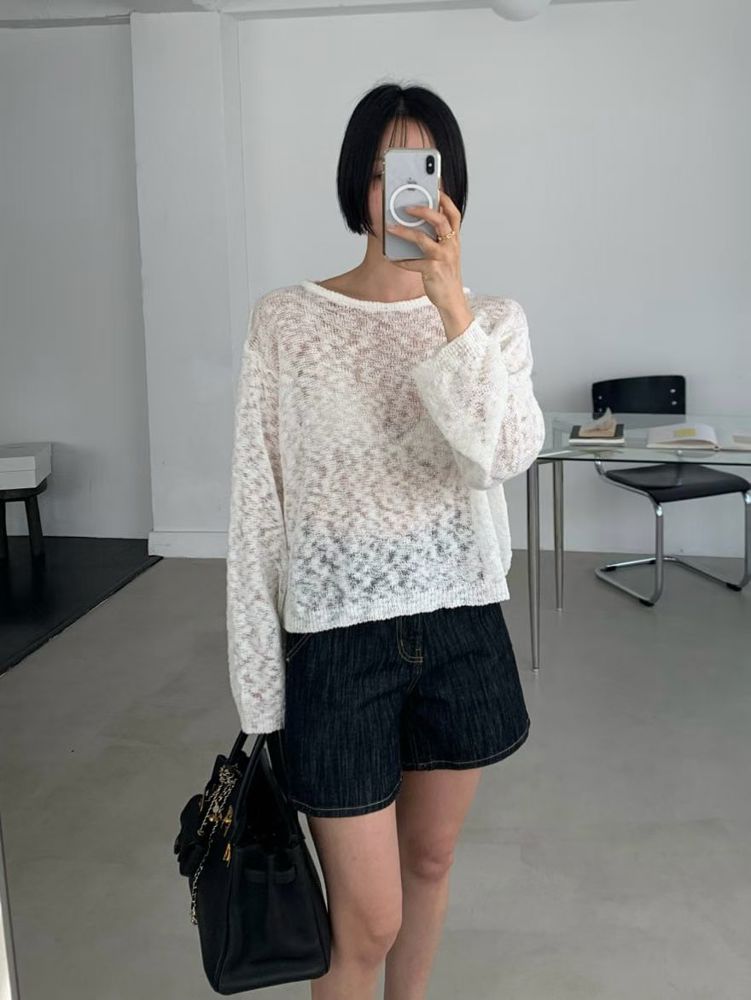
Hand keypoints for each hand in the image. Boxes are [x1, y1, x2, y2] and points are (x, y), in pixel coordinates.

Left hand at [385, 190, 466, 313]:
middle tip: (406, 207)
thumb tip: (418, 224)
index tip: (434, 187)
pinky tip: (392, 259)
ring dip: (404, 232)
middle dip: (423, 210)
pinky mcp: (433, 271)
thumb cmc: (446, 275)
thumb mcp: (446, 254)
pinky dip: (401, 261)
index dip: (445, 199)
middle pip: (440, 221)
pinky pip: (413, 262)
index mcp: (454, 240)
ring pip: (423, 239)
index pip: (454, 214)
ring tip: (391, 228)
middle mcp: (451, 246)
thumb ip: (437, 239)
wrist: (452, 300)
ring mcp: (443, 258)